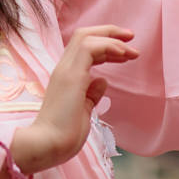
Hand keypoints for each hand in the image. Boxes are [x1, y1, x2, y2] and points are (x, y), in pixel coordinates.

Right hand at [10, 25, 136, 173]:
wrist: (46, 146)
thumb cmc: (63, 136)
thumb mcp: (83, 111)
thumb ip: (91, 95)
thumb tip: (103, 81)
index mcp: (66, 77)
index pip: (84, 49)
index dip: (106, 45)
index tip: (126, 51)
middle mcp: (63, 69)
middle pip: (84, 35)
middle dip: (109, 32)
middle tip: (131, 37)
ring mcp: (65, 71)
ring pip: (86, 37)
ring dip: (111, 38)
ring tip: (132, 48)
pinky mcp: (71, 76)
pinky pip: (89, 48)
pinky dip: (108, 46)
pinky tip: (122, 54)